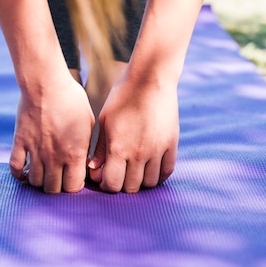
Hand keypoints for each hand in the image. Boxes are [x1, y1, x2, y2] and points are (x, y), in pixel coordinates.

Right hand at [9, 73, 93, 192]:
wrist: (46, 84)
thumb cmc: (72, 99)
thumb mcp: (88, 123)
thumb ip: (86, 146)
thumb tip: (84, 162)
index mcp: (74, 154)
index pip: (73, 187)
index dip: (74, 186)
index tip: (73, 178)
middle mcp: (54, 157)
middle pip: (53, 189)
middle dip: (57, 187)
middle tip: (58, 177)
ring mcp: (35, 151)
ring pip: (35, 182)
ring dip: (40, 181)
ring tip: (43, 173)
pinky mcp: (20, 142)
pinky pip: (15, 168)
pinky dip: (19, 174)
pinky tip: (24, 172)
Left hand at [88, 75, 178, 192]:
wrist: (150, 79)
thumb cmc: (122, 97)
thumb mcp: (105, 121)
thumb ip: (100, 148)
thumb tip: (94, 170)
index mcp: (118, 148)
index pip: (112, 184)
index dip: (107, 185)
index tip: (106, 177)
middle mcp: (138, 153)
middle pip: (131, 187)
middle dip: (123, 184)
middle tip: (120, 174)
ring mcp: (157, 150)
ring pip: (150, 183)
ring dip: (141, 181)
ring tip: (135, 170)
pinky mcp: (171, 144)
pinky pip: (167, 171)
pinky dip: (158, 175)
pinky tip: (151, 168)